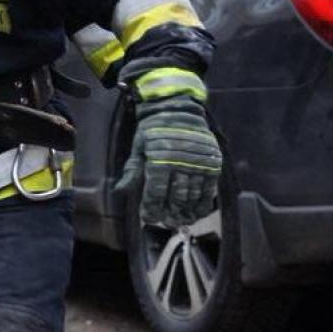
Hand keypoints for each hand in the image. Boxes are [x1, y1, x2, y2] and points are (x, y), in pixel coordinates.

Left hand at [118, 92, 222, 227]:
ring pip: (193, 196)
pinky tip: (197, 212)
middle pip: (176, 199)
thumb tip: (120, 191)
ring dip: (186, 211)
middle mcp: (180, 163)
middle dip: (170, 213)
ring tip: (181, 219)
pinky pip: (209, 189)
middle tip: (166, 221)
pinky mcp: (212, 163)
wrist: (178, 110)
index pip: (156, 194)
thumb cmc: (153, 131)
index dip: (152, 209)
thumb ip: (132, 171)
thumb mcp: (138, 148)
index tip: (149, 218)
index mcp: (159, 160)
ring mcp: (198, 163)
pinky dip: (203, 203)